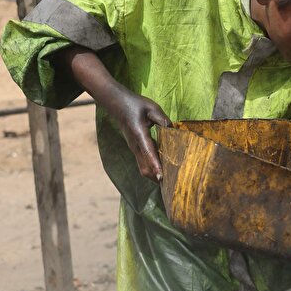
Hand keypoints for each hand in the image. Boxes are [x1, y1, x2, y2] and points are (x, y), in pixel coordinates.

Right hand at [59, 46, 171, 181]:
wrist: (117, 104)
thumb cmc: (135, 104)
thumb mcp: (151, 107)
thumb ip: (161, 118)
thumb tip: (173, 129)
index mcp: (139, 134)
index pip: (148, 152)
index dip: (155, 165)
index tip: (161, 177)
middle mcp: (135, 145)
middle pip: (145, 167)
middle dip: (157, 177)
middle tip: (171, 185)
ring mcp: (134, 148)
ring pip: (143, 168)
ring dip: (154, 176)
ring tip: (169, 183)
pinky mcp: (135, 149)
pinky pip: (143, 164)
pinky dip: (152, 170)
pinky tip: (163, 173)